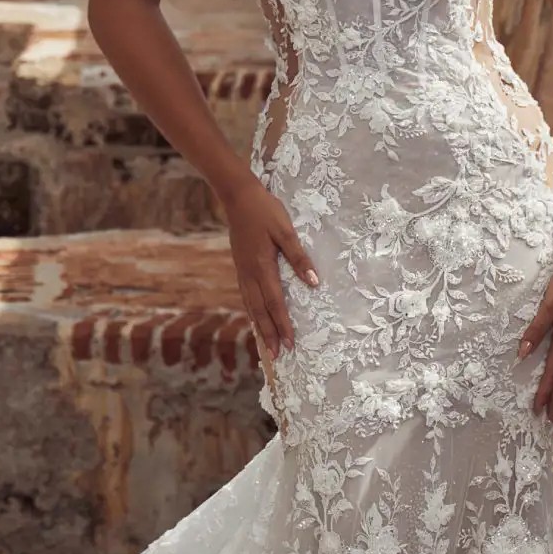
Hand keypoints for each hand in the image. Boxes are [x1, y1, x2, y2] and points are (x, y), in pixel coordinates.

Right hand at [223, 178, 318, 357]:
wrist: (238, 197)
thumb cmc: (266, 211)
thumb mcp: (286, 231)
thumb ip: (299, 257)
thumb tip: (314, 282)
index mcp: (262, 267)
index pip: (275, 303)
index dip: (283, 325)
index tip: (290, 344)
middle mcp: (250, 274)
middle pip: (260, 311)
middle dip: (270, 334)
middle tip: (278, 356)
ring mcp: (242, 271)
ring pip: (250, 305)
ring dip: (259, 326)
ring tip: (266, 345)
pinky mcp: (240, 266)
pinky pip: (245, 295)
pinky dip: (251, 311)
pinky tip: (256, 317)